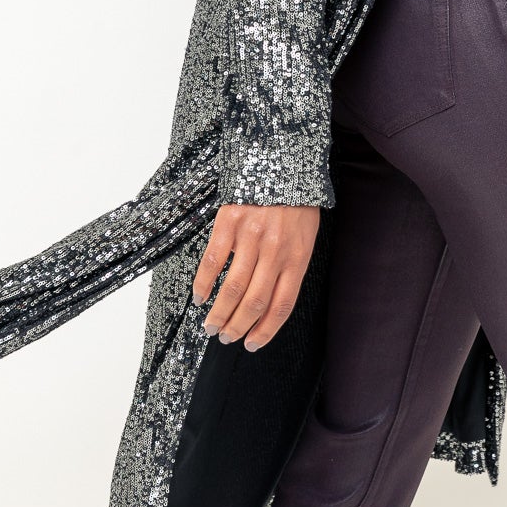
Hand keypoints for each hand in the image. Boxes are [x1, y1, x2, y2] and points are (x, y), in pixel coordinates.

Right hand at [192, 202, 320, 351]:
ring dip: (220, 313)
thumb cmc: (297, 203)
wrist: (283, 161)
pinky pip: (213, 260)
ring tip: (211, 326)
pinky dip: (204, 283)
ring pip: (233, 287)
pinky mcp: (230, 222)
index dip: (265, 331)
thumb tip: (270, 304)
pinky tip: (200, 296)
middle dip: (238, 327)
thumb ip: (291, 267)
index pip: (281, 305)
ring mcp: (251, 237)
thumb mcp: (306, 236)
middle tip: (226, 338)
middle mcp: (275, 251)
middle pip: (254, 302)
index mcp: (297, 257)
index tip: (252, 345)